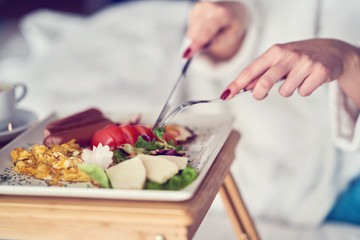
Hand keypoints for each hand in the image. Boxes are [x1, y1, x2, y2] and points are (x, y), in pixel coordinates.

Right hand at [183, 1, 250, 61]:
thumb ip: (217, 41)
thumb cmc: (231, 25)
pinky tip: (206, 27)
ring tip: (211, 32)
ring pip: (191, 31)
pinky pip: (191, 26)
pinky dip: (197, 31)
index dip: (196, 44)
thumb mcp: (231, 36)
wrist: (233, 11)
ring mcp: (201, 7)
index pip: (206, 31)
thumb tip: (201, 46)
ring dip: (198, 36)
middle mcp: (210, 8)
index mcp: (221, 14)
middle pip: (194, 32)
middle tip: (201, 48)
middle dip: (196, 42)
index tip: (187, 55)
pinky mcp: (195, 8)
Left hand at [220, 38, 359, 107]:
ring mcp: (305, 63)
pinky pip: (303, 92)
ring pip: (285, 91)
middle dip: (259, 93)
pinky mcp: (320, 72)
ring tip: (296, 80)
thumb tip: (244, 87)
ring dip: (287, 90)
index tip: (225, 95)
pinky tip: (309, 80)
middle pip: (265, 81)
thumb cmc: (298, 57)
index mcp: (274, 51)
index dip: (237, 84)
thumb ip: (262, 72)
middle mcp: (288, 55)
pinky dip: (304, 90)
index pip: (251, 70)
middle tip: (261, 95)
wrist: (332, 50)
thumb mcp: (278, 60)